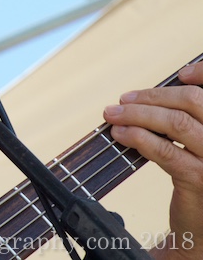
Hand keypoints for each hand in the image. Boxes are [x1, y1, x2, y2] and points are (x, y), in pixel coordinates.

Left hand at [104, 61, 202, 258]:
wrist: (201, 233)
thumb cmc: (199, 182)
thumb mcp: (200, 148)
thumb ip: (188, 121)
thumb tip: (156, 95)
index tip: (180, 73)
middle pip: (193, 102)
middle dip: (153, 96)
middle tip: (123, 99)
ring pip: (176, 123)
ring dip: (137, 114)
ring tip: (113, 115)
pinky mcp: (200, 181)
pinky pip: (166, 150)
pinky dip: (138, 137)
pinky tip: (120, 135)